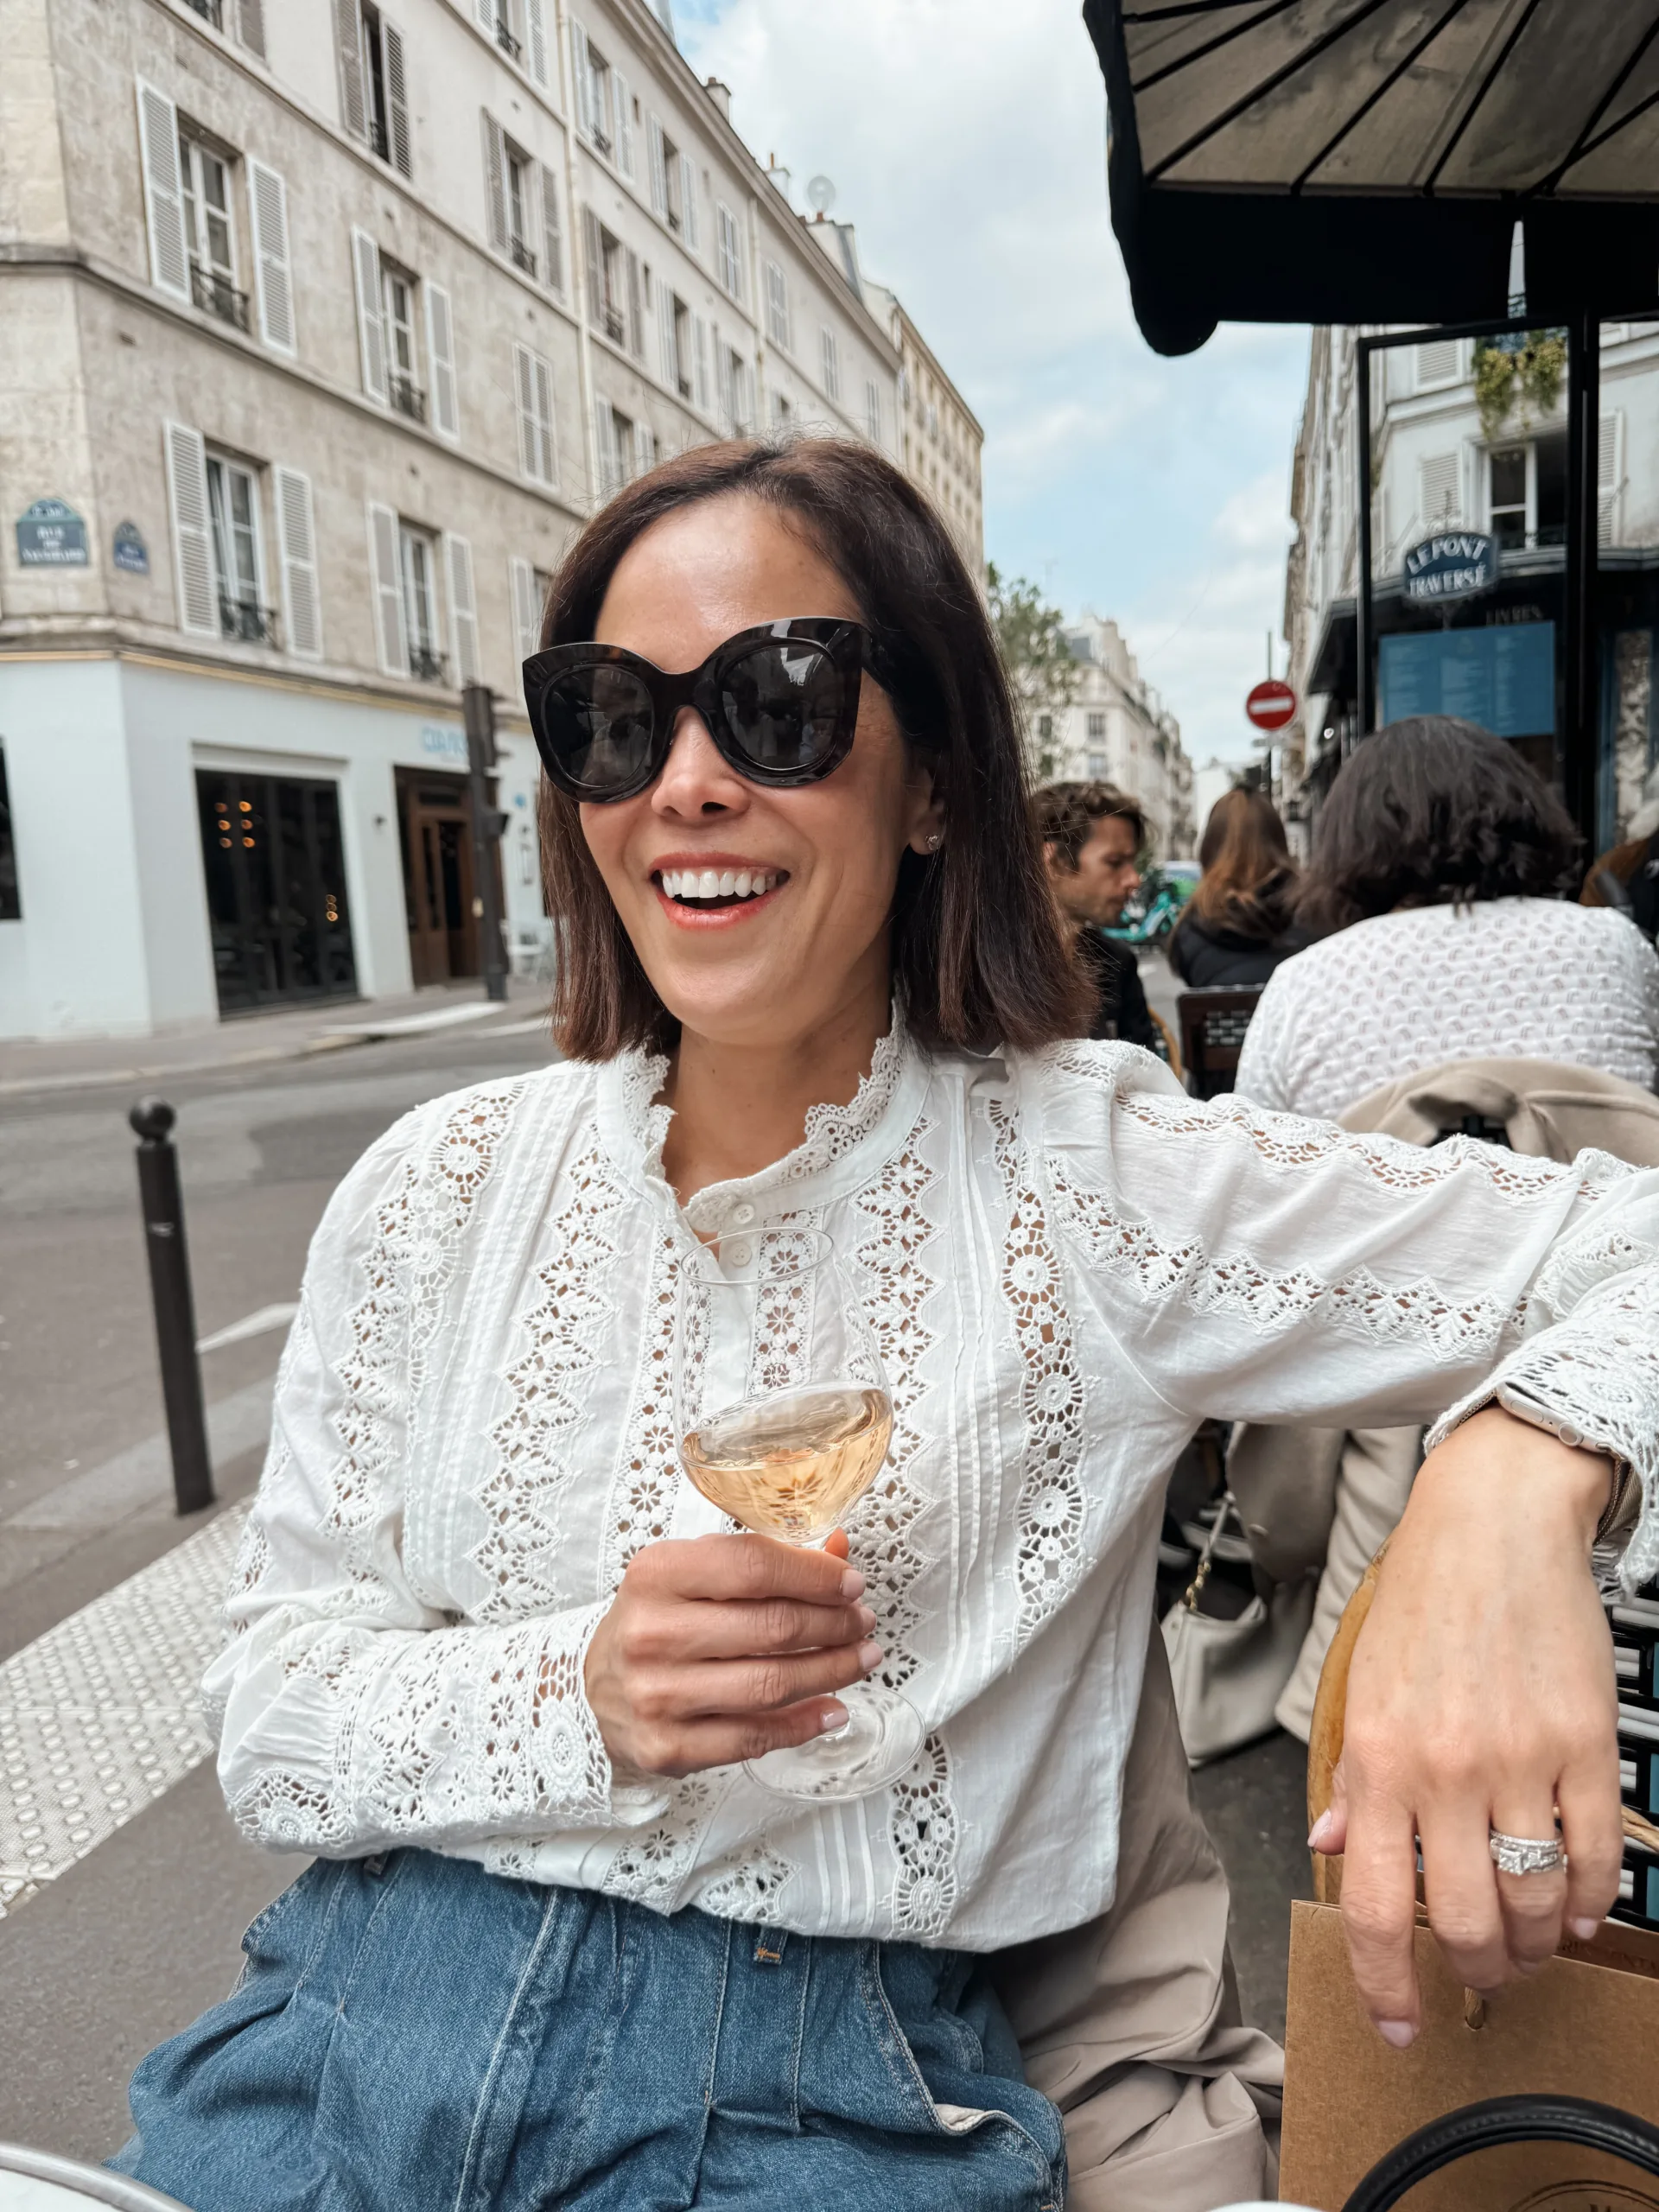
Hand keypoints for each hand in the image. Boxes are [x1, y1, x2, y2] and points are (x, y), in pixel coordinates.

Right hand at [583, 1530, 880, 1777]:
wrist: (592, 1691)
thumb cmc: (657, 1622)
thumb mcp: (693, 1575)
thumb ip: (762, 1561)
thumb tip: (840, 1552)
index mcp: (657, 1574)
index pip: (753, 1566)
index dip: (815, 1575)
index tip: (852, 1584)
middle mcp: (652, 1633)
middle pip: (771, 1628)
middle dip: (834, 1625)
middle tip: (862, 1623)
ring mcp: (657, 1695)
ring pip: (771, 1685)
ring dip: (832, 1672)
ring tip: (863, 1659)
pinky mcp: (667, 1748)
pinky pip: (754, 1738)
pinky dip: (805, 1724)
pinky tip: (834, 1708)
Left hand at [1314, 1407, 1621, 2044]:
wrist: (1495, 1523)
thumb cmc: (1423, 1599)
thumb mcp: (1362, 1687)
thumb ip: (1353, 1781)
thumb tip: (1335, 1852)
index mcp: (1380, 1760)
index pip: (1377, 1907)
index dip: (1384, 1986)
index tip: (1398, 2025)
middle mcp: (1448, 1770)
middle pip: (1465, 1924)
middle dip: (1476, 1970)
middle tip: (1480, 1972)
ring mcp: (1523, 1761)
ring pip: (1535, 1904)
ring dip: (1534, 1945)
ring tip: (1527, 1944)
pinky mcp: (1585, 1746)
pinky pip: (1594, 1858)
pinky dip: (1587, 1902)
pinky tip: (1575, 1909)